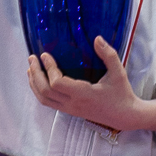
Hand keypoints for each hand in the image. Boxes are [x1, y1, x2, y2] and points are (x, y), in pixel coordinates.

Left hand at [28, 37, 155, 131]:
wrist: (125, 116)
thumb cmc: (122, 94)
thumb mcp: (118, 72)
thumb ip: (108, 55)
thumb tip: (97, 38)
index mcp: (83, 94)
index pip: (57, 83)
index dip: (48, 68)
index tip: (45, 55)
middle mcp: (73, 104)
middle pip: (45, 91)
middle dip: (35, 74)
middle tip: (32, 58)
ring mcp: (70, 109)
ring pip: (44, 99)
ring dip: (34, 84)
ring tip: (31, 69)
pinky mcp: (70, 111)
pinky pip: (49, 103)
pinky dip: (40, 91)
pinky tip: (39, 80)